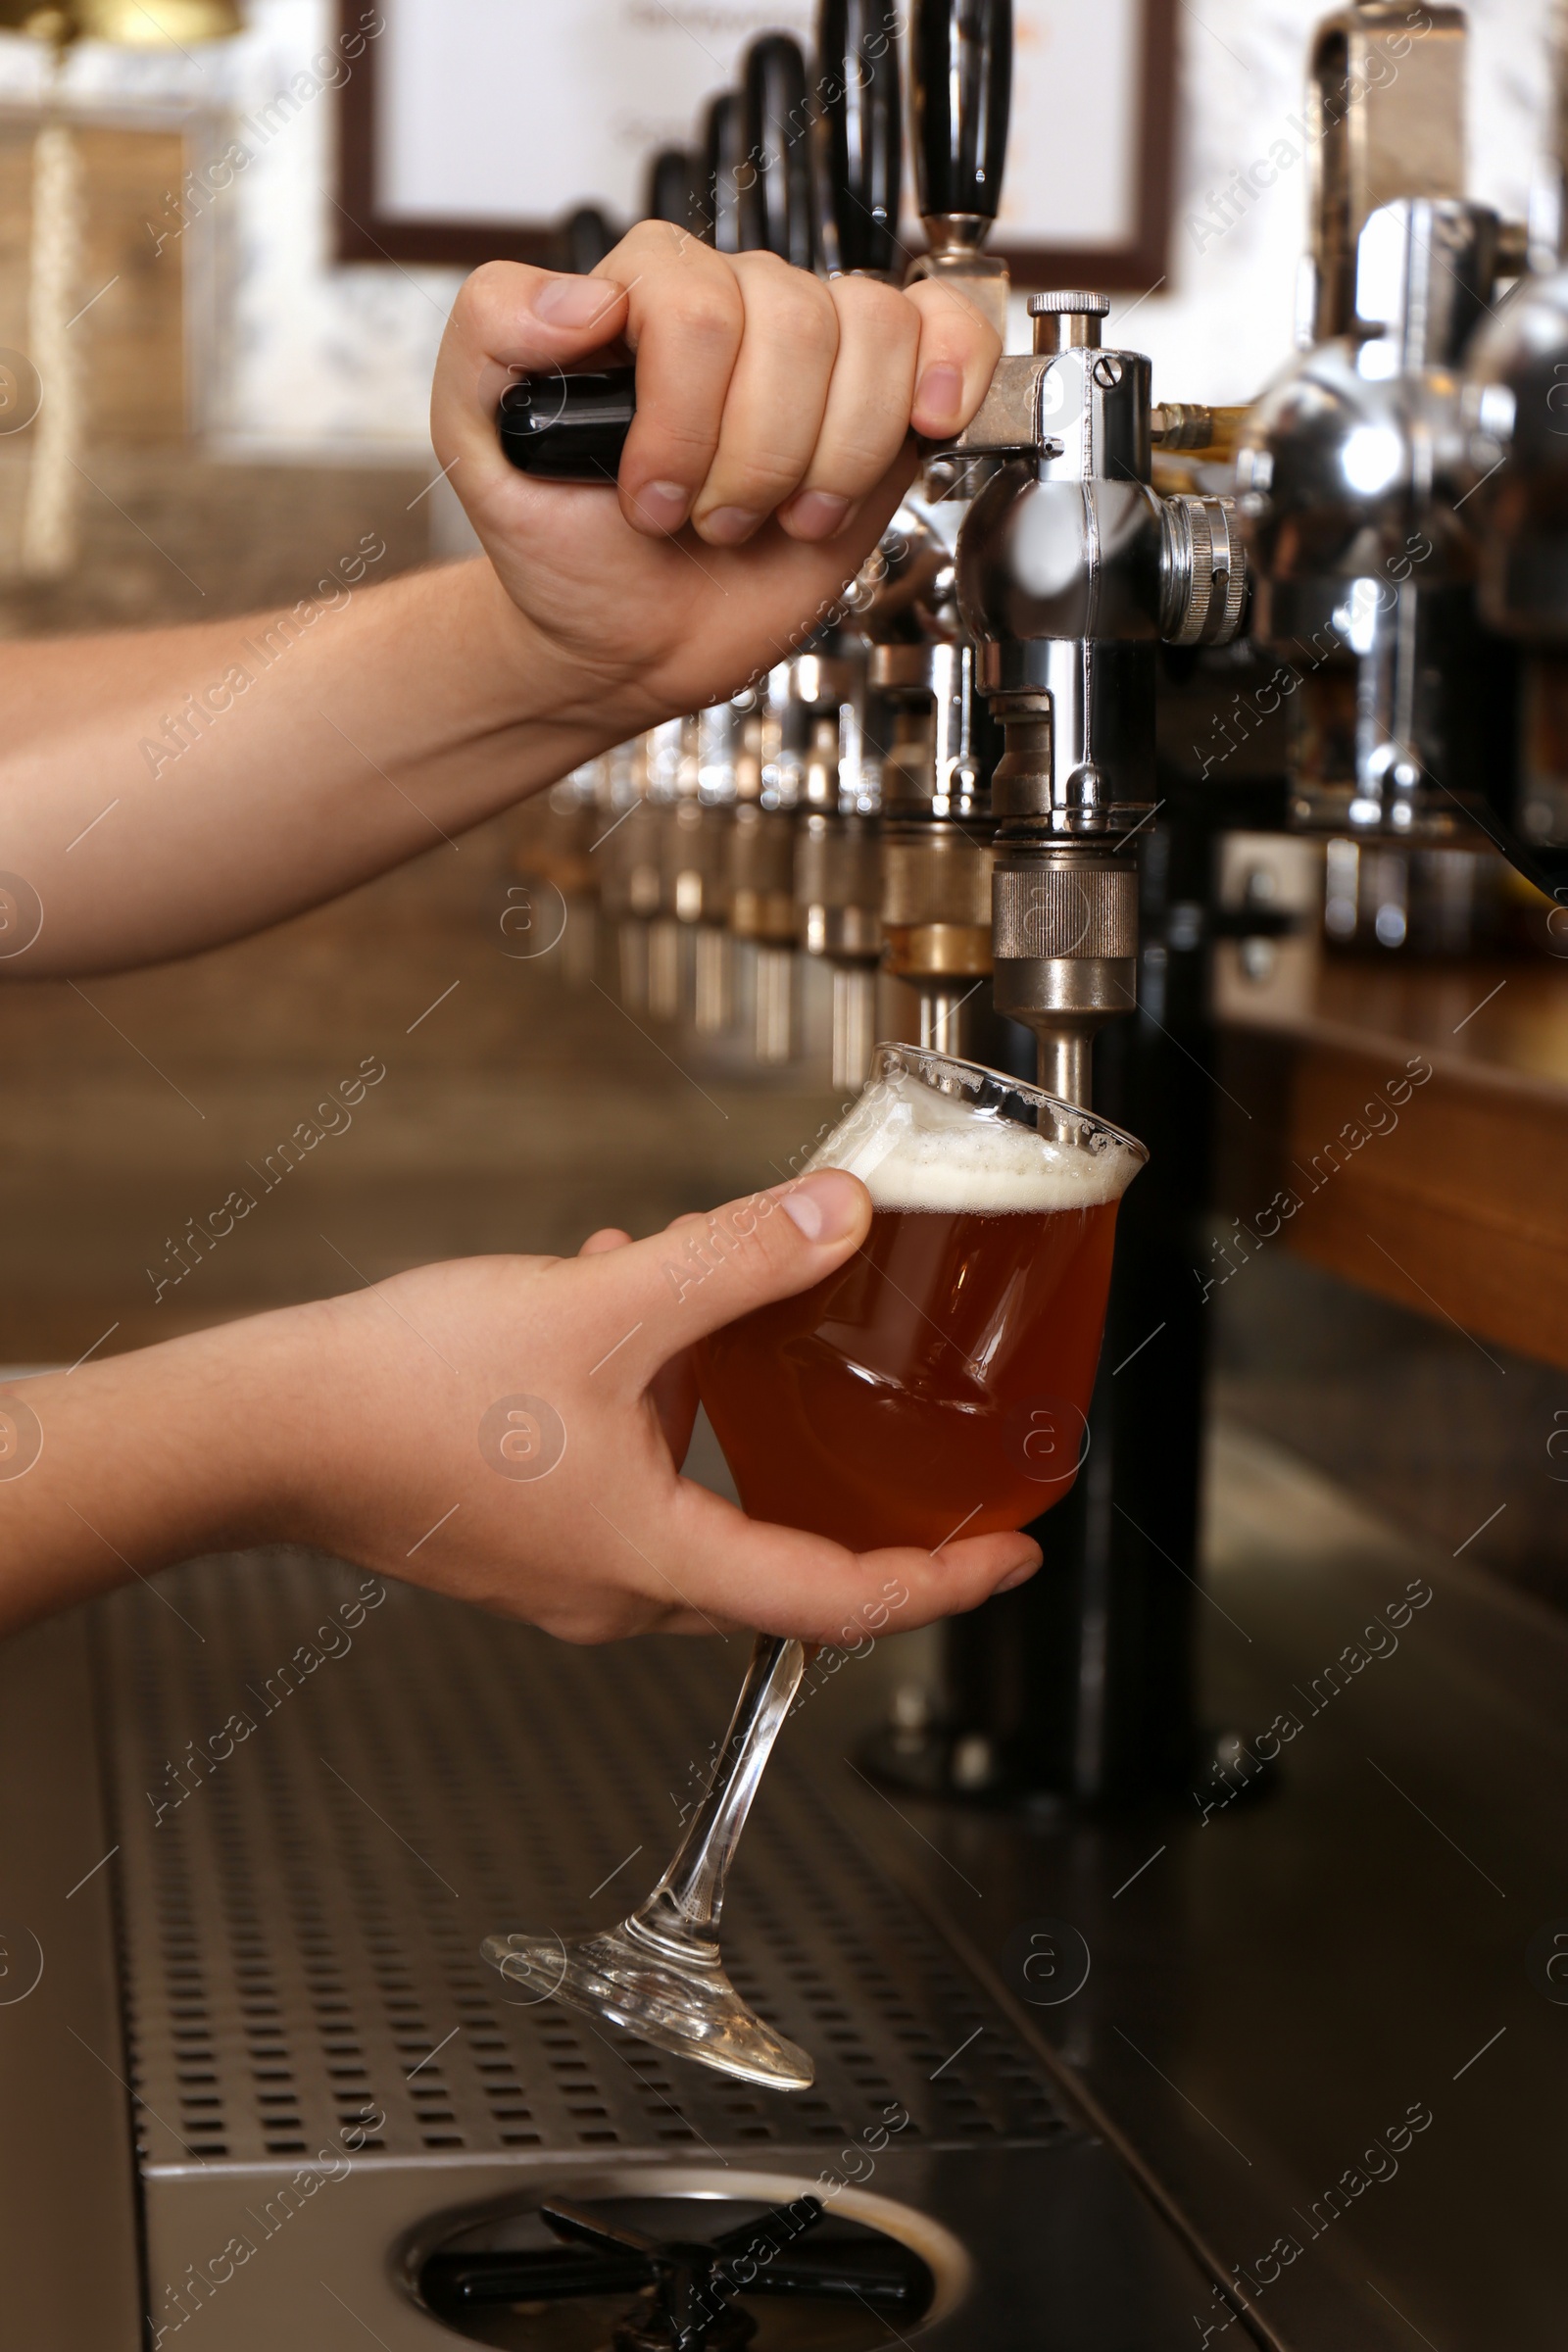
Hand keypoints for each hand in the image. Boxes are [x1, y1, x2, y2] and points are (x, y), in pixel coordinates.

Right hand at [285, 1169, 1039, 1643]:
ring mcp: (566, 1566)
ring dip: (726, 1402)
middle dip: (843, 1486)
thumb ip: (735, 1260)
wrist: (264, 1427)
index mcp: (655, 1561)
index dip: (938, 1582)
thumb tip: (839, 1219)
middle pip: (775, 1556)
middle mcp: (618, 1588)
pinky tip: (620, 1296)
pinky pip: (628, 1471)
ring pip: (696, 1496)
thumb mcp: (604, 1307)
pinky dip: (652, 1395)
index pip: (836, 1602)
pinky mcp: (523, 1529)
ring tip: (722, 1301)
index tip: (1007, 1557)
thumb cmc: (406, 1395)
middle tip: (912, 1442)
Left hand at [431, 227, 1000, 737]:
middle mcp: (736, 308)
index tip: (649, 500)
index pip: (695, 304)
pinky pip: (944, 332)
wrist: (621, 640)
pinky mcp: (881, 407)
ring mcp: (814, 355)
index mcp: (641, 295)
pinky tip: (924, 424)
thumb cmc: (560, 542)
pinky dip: (952, 370)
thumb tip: (578, 301)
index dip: (683, 418)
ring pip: (873, 335)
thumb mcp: (475, 443)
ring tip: (783, 517)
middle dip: (756, 455)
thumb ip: (490, 339)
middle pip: (796, 321)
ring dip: (831, 456)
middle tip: (713, 522)